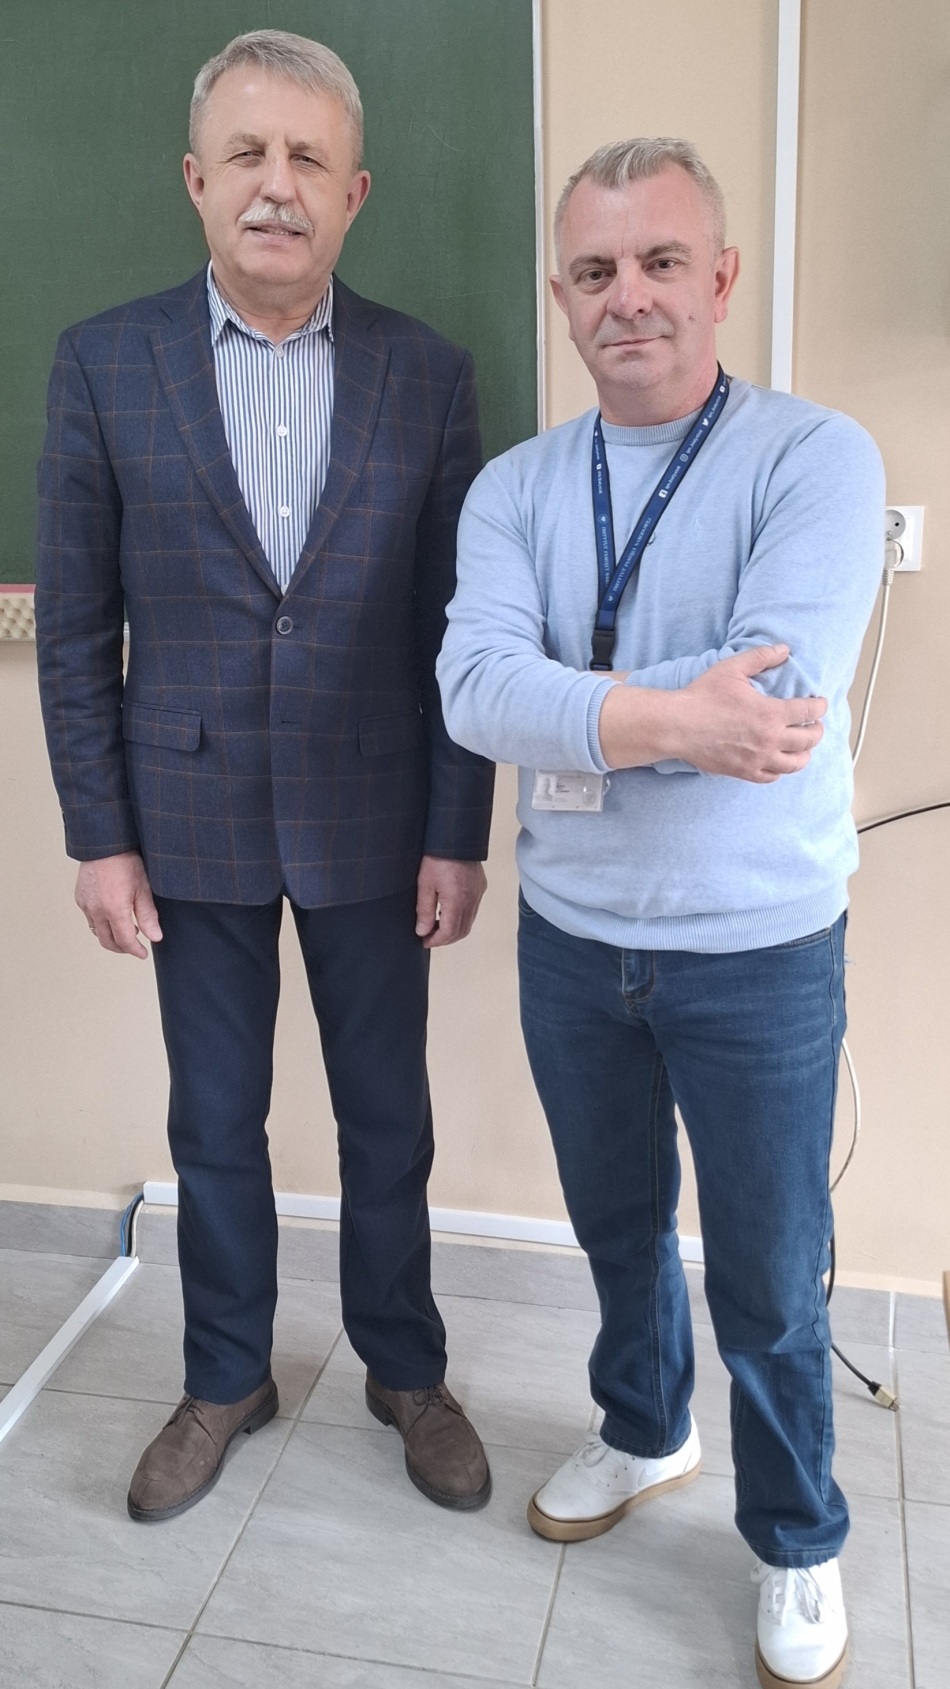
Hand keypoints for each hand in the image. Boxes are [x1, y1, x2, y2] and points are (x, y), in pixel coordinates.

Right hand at [75, 851, 162, 958]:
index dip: (135, 951)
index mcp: (114, 910)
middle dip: (122, 948)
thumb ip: (148, 916)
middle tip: (135, 946)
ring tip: (126, 928)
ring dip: (111, 936)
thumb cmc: (126, 862)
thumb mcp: (143, 889)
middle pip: (107, 941)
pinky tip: (112, 914)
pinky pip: (90, 918)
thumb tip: (155, 937)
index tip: (143, 954)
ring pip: (97, 931)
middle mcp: (96, 910)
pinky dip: (101, 923)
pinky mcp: (80, 898)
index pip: (124, 941)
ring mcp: (85, 905)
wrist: (104, 844)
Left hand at [415, 856, 486, 948]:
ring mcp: (478, 894)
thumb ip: (424, 910)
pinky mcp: (480, 887)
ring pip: (469, 922)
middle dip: (445, 938)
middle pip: (461, 931)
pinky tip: (447, 911)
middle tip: (429, 937)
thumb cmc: (437, 857)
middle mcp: (471, 900)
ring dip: (453, 929)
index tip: (424, 941)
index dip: (436, 941)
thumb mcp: (425, 884)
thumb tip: (422, 931)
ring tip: (436, 925)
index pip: (449, 932)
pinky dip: (461, 917)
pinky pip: (473, 910)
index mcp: (457, 901)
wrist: (455, 837)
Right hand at [669, 645, 825, 781]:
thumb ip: (761, 657)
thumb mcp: (732, 669)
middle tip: (815, 725)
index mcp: (770, 714)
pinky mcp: (744, 772)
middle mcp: (769, 740)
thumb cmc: (703, 697)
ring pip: (796, 763)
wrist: (678, 726)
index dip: (820, 706)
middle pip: (809, 740)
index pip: (809, 712)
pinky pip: (772, 777)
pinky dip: (781, 770)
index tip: (819, 703)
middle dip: (817, 731)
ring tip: (803, 747)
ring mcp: (758, 759)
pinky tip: (779, 762)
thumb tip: (783, 650)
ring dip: (805, 754)